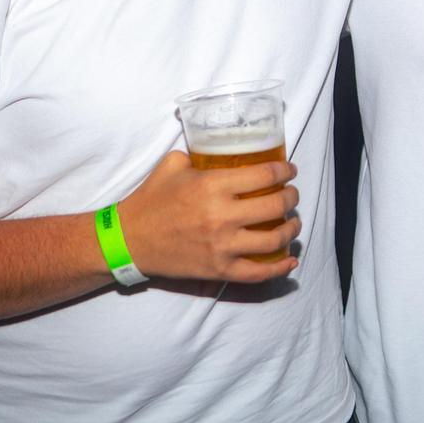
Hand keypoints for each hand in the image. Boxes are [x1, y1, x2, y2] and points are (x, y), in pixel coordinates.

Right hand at [116, 151, 300, 281]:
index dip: (284, 170)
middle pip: (276, 206)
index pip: (264, 175)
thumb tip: (220, 149)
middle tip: (292, 193)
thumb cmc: (151, 200)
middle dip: (292, 197)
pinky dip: (280, 267)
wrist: (129, 240)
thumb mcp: (172, 165)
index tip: (289, 170)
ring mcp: (222, 246)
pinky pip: (258, 273)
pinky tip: (291, 259)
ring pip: (273, 239)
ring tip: (293, 222)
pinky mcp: (219, 270)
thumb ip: (199, 155)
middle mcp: (222, 216)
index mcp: (212, 186)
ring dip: (291, 229)